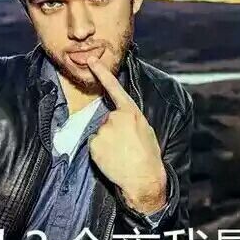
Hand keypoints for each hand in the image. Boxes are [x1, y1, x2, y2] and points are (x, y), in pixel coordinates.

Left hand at [86, 56, 166, 214]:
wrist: (143, 179)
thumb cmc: (148, 156)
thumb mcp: (145, 130)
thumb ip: (131, 119)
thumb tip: (121, 118)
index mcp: (131, 112)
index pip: (114, 88)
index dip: (101, 73)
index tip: (91, 60)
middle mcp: (115, 117)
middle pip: (107, 119)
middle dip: (113, 131)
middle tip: (126, 146)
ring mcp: (103, 130)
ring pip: (100, 133)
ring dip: (107, 142)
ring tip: (120, 154)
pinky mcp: (94, 144)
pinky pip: (94, 145)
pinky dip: (100, 152)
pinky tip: (111, 159)